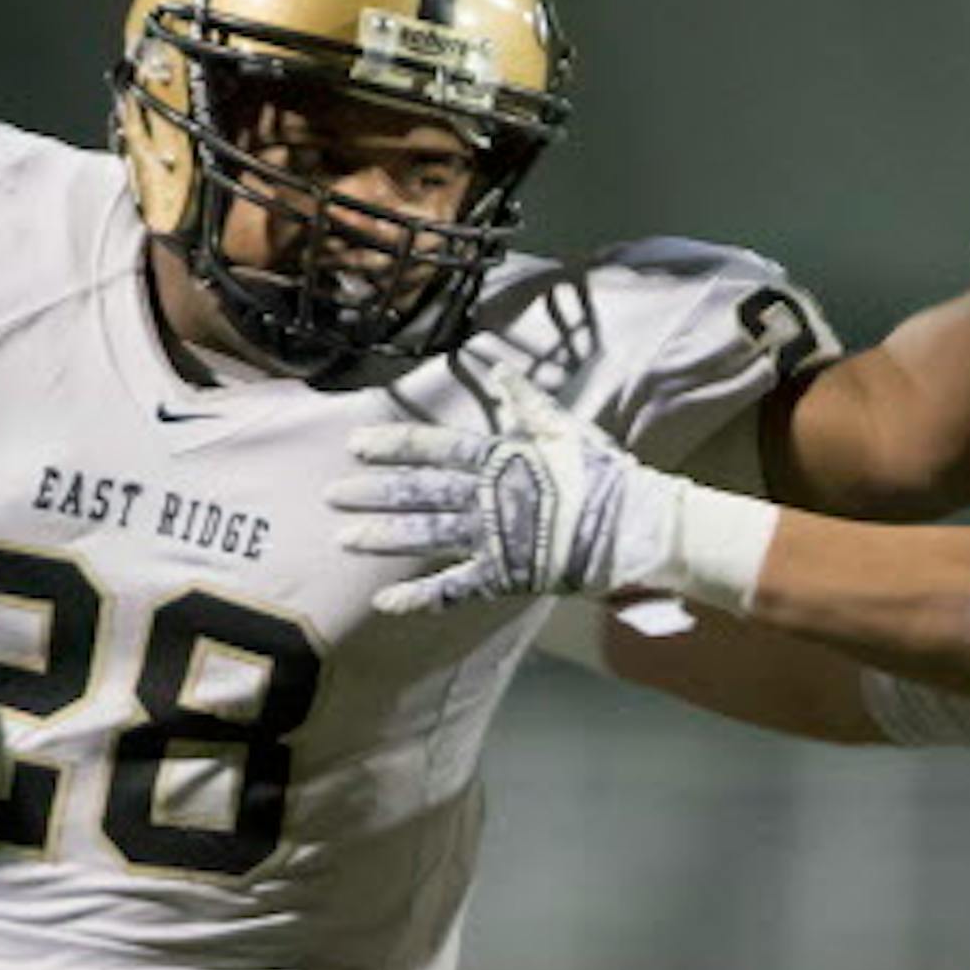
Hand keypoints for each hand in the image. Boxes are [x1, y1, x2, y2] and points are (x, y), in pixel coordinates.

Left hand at [328, 366, 684, 613]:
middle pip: (421, 492)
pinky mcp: (506, 576)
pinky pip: (454, 590)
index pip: (437, 448)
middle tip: (331, 494)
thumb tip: (498, 366)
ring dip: (383, 538)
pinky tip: (382, 602)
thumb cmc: (605, 476)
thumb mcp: (567, 429)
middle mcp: (490, 497)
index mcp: (503, 458)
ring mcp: (495, 538)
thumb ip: (526, 402)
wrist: (638, 528)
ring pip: (428, 536)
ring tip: (343, 538)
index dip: (394, 446)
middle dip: (373, 492)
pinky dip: (418, 597)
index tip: (356, 445)